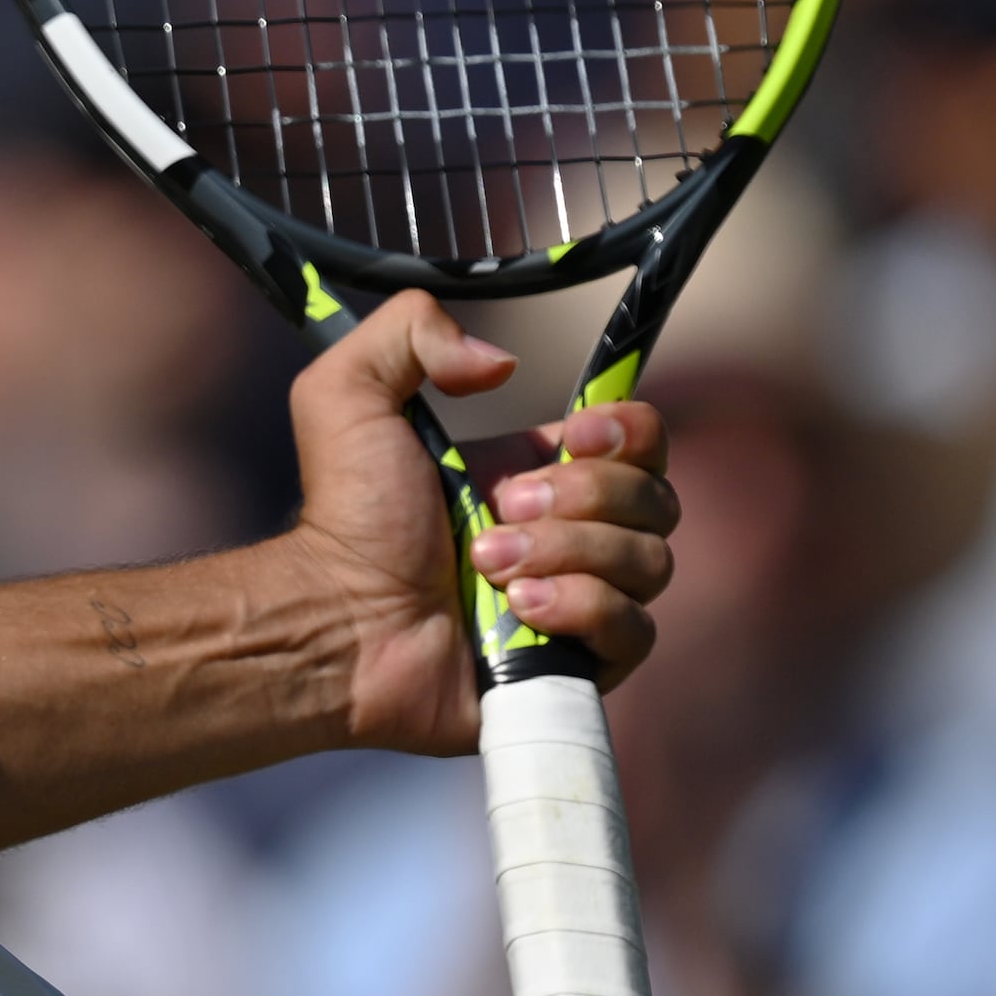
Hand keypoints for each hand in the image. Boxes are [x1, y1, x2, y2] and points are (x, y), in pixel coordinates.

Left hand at [287, 291, 679, 756]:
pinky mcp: (583, 664)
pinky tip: (519, 609)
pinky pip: (634, 629)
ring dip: (568, 552)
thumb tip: (505, 362)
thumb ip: (412, 332)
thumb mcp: (349, 393)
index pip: (641, 439)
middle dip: (583, 495)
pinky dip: (581, 609)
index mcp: (541, 473)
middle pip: (656, 497)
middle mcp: (575, 536)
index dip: (628, 430)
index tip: (579, 431)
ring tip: (486, 564)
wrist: (339, 618)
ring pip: (650, 561)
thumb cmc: (347, 514)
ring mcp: (584, 601)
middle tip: (502, 506)